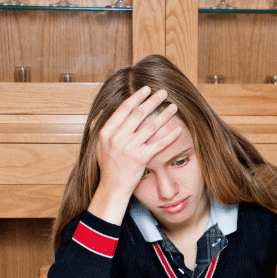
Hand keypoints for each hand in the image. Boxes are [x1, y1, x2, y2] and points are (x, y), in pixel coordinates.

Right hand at [88, 87, 181, 222]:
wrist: (112, 188)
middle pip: (139, 114)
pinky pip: (159, 144)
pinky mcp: (141, 159)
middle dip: (153, 101)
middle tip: (163, 92)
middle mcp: (117, 138)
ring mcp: (129, 148)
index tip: (146, 89)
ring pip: (151, 126)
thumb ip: (99, 125)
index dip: (136, 97)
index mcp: (106, 132)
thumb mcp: (98, 144)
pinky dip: (170, 136)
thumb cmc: (108, 166)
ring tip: (174, 107)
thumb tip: (105, 108)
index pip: (124, 109)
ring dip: (164, 115)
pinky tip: (179, 129)